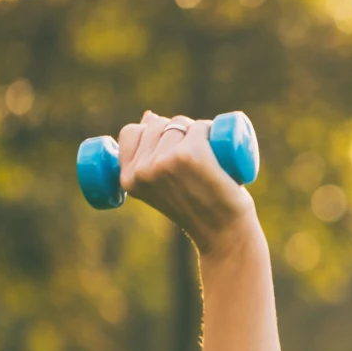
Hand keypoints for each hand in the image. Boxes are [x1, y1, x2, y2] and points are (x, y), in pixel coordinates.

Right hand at [118, 111, 258, 255]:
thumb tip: (149, 116)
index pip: (130, 133)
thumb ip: (149, 158)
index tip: (171, 145)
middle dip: (177, 129)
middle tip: (196, 154)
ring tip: (209, 155)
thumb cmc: (197, 208)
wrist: (223, 233)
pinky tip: (215, 144)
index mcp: (128, 179)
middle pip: (157, 125)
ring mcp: (165, 162)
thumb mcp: (162, 186)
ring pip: (179, 124)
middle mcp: (143, 170)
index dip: (152, 132)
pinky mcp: (190, 156)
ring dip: (196, 129)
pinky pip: (199, 127)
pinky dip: (209, 129)